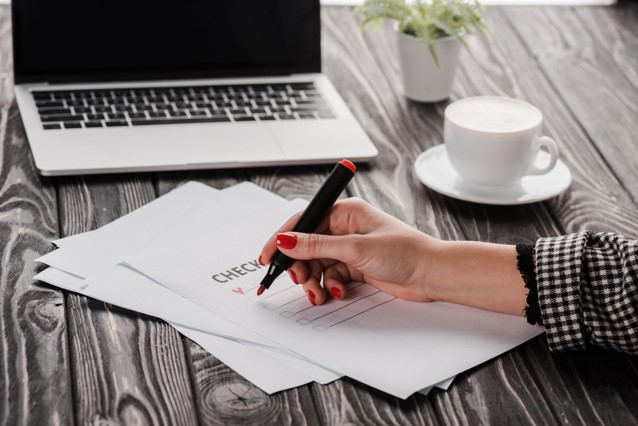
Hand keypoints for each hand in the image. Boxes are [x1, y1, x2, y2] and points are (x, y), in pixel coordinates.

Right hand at [259, 198, 440, 304]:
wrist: (431, 274)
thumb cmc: (403, 251)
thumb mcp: (354, 248)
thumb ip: (316, 246)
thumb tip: (285, 240)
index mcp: (344, 212)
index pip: (303, 222)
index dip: (282, 239)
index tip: (266, 257)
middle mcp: (344, 228)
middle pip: (307, 247)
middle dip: (301, 267)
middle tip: (301, 282)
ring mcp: (350, 248)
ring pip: (318, 264)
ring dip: (315, 281)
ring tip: (320, 294)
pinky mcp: (356, 266)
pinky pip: (331, 275)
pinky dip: (330, 286)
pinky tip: (339, 291)